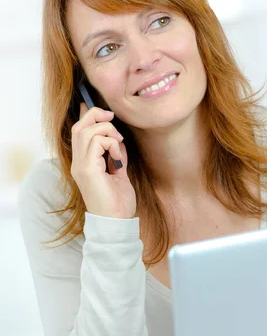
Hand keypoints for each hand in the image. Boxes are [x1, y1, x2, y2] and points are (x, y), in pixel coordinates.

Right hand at [70, 103, 136, 218]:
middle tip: (114, 121)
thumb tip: (118, 141)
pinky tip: (118, 159)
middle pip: (79, 126)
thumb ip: (116, 156)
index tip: (106, 113)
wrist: (116, 222)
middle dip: (97, 116)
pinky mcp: (88, 169)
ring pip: (87, 130)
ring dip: (107, 131)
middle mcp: (78, 163)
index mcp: (83, 164)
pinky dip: (112, 144)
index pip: (79, 132)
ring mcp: (81, 166)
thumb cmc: (118, 202)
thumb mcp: (118, 173)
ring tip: (119, 145)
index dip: (89, 116)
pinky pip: (97, 142)